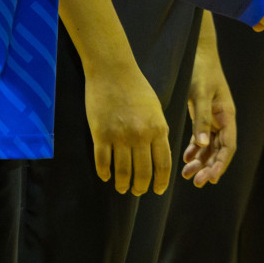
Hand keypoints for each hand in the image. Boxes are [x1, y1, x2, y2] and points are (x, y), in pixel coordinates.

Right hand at [84, 60, 170, 196]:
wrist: (113, 71)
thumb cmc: (136, 87)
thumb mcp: (156, 109)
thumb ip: (158, 131)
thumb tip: (158, 153)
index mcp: (158, 128)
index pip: (163, 164)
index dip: (161, 182)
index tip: (158, 190)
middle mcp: (140, 135)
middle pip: (143, 172)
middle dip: (140, 187)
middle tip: (137, 191)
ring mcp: (119, 136)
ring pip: (122, 171)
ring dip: (122, 184)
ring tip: (122, 187)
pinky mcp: (100, 134)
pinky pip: (102, 162)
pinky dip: (104, 173)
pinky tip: (105, 176)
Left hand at [183, 25, 235, 187]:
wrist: (199, 52)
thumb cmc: (201, 70)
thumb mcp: (200, 93)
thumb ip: (201, 119)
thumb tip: (202, 146)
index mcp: (227, 115)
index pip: (228, 147)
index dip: (220, 164)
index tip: (209, 179)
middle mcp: (223, 119)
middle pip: (220, 150)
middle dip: (210, 167)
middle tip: (196, 182)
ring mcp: (214, 118)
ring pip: (210, 147)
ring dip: (201, 162)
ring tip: (187, 175)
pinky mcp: (204, 115)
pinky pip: (201, 138)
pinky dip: (195, 150)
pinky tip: (185, 159)